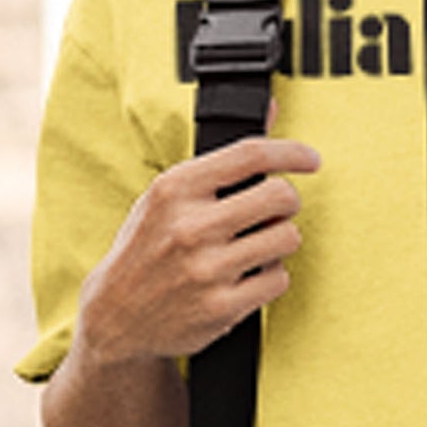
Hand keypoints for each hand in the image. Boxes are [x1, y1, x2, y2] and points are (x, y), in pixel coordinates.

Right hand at [75, 125, 321, 365]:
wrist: (115, 317)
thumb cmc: (147, 248)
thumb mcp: (167, 196)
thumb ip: (222, 158)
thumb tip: (271, 109)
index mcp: (175, 189)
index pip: (251, 155)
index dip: (292, 152)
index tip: (311, 159)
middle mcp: (190, 226)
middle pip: (281, 196)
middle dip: (288, 202)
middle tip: (275, 211)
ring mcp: (207, 269)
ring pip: (287, 238)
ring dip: (279, 240)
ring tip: (254, 246)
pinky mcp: (222, 307)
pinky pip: (279, 279)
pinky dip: (270, 277)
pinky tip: (246, 276)